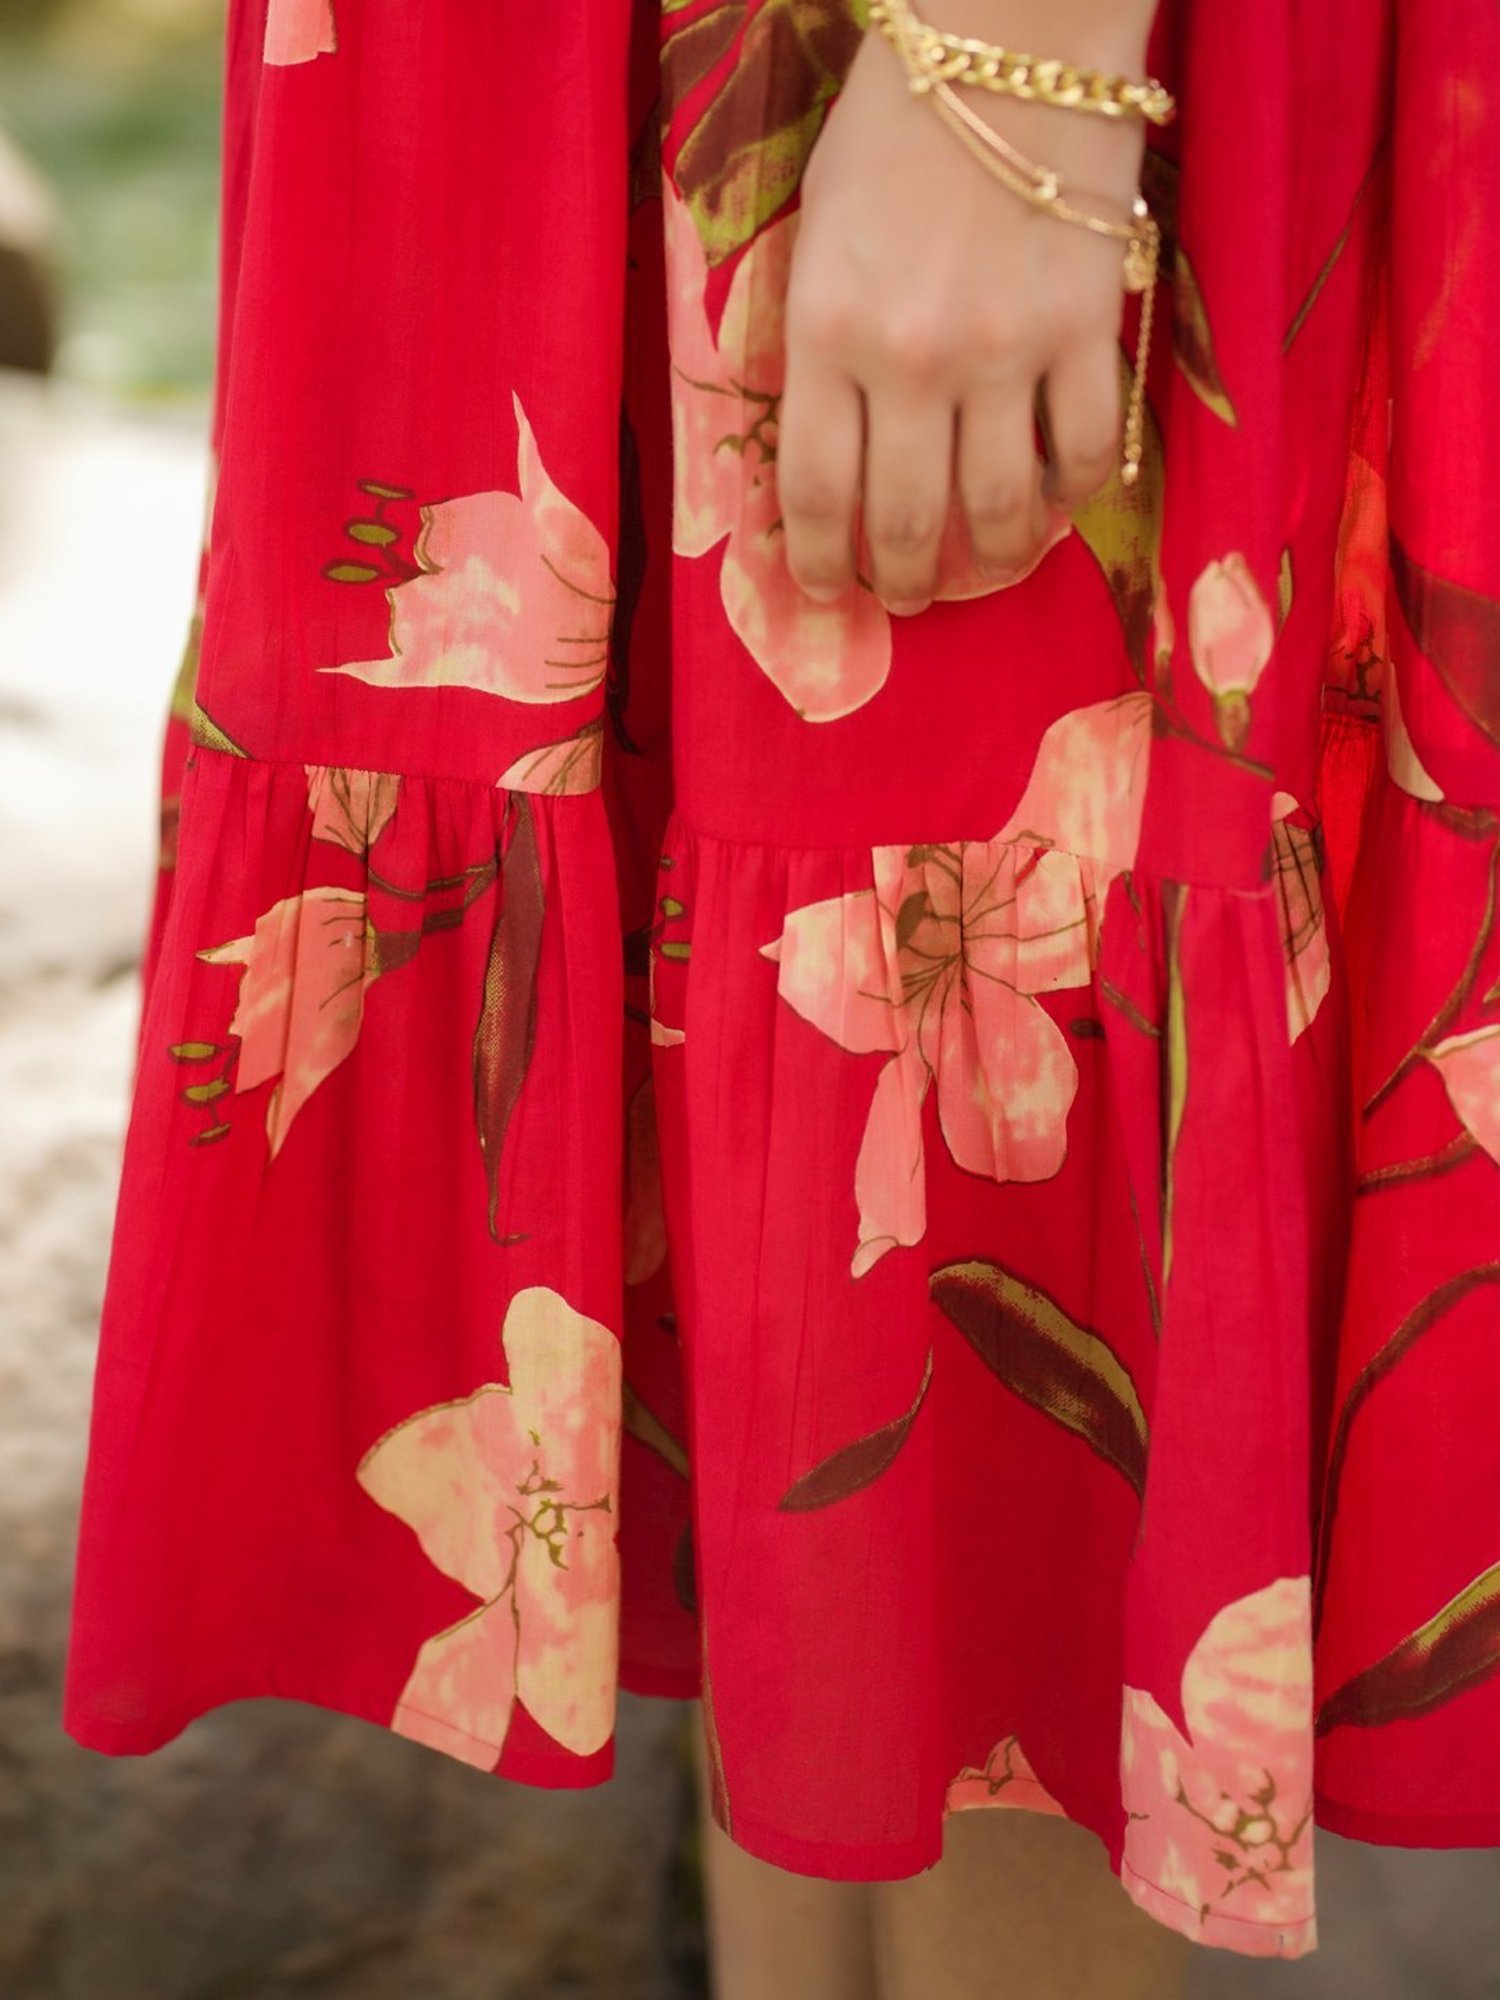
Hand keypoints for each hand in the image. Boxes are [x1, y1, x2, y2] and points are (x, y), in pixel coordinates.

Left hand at [777, 4, 1152, 614]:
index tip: (832, 594)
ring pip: (1000, 512)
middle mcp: (913, 359)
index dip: (820, 566)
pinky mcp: (1087, 330)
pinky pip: (1084, 454)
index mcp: (827, 332)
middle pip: (907, 523)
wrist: (1010, 38)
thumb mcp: (816, 237)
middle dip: (905, 583)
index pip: (815, 494)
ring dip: (990, 563)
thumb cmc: (893, 128)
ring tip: (984, 573)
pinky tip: (1053, 506)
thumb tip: (833, 454)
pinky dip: (1069, 499)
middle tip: (908, 598)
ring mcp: (1007, 350)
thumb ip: (818, 347)